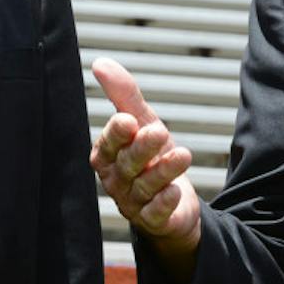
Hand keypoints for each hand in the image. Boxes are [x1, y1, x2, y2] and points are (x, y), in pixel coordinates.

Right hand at [90, 58, 201, 277]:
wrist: (173, 200)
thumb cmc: (151, 157)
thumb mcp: (142, 122)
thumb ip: (123, 95)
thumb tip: (100, 62)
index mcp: (107, 156)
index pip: (107, 145)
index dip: (116, 134)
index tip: (128, 120)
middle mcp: (116, 180)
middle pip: (127, 164)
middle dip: (142, 148)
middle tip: (160, 131)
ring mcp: (133, 203)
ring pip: (144, 187)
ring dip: (163, 171)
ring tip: (183, 154)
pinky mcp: (154, 221)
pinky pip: (155, 214)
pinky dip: (164, 203)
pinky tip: (175, 192)